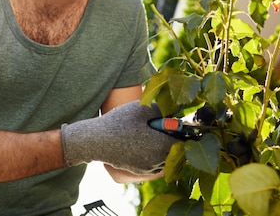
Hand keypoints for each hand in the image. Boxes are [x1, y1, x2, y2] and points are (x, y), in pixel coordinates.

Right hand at [60, 101, 176, 174]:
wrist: (96, 141)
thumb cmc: (119, 123)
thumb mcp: (141, 109)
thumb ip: (162, 109)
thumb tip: (175, 111)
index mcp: (161, 146)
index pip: (183, 141)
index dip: (181, 130)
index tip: (173, 122)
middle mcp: (158, 161)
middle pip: (175, 151)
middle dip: (171, 139)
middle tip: (158, 126)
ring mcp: (148, 168)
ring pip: (164, 158)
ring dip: (162, 147)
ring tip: (147, 133)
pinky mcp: (138, 171)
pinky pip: (153, 163)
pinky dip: (151, 153)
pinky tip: (139, 142)